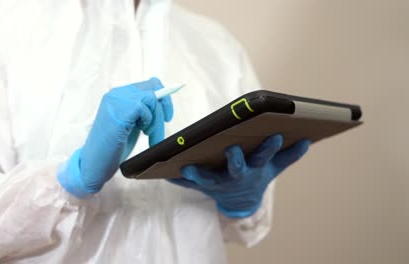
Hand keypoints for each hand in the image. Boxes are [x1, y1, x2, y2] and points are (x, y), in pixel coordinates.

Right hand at [58, 77, 172, 197]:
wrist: (94, 163)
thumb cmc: (113, 147)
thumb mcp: (132, 124)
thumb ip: (143, 112)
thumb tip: (163, 102)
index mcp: (119, 95)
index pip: (149, 84)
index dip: (163, 98)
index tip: (167, 116)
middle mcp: (117, 94)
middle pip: (153, 88)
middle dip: (163, 109)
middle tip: (160, 131)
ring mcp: (117, 100)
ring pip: (152, 99)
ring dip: (157, 121)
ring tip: (149, 136)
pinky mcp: (120, 110)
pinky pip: (145, 108)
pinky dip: (149, 122)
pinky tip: (142, 133)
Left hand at [168, 134, 309, 217]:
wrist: (239, 201)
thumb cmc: (255, 176)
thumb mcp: (273, 168)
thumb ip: (289, 156)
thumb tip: (306, 140)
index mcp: (254, 169)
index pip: (264, 157)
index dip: (270, 148)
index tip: (275, 135)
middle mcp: (236, 176)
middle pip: (237, 169)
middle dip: (236, 161)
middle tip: (232, 150)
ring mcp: (217, 182)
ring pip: (207, 179)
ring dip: (197, 175)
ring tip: (185, 167)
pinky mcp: (201, 186)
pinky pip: (187, 184)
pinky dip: (176, 180)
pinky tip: (163, 173)